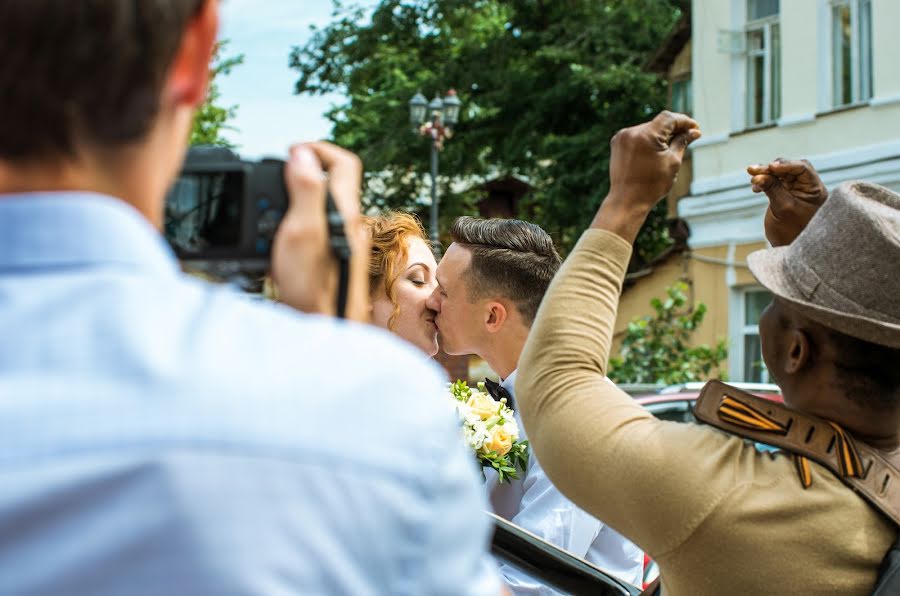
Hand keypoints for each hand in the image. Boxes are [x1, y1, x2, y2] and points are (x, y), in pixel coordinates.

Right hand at [271, 142, 370, 321]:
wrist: (322, 328)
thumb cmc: (314, 284)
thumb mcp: (303, 229)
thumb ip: (305, 189)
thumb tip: (303, 154)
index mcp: (344, 209)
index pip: (344, 162)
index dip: (319, 149)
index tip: (292, 153)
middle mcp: (346, 223)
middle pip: (328, 182)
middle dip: (299, 174)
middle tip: (273, 180)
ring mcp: (338, 242)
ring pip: (316, 207)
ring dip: (290, 203)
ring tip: (267, 212)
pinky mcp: (327, 259)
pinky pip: (309, 232)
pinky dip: (289, 230)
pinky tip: (273, 244)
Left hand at [593, 111, 700, 242]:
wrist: (626, 201)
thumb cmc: (652, 185)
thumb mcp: (673, 162)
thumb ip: (682, 142)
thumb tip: (694, 131)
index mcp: (645, 136)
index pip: (668, 118)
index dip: (683, 121)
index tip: (694, 127)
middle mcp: (631, 133)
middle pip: (658, 123)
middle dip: (674, 128)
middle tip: (688, 136)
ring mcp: (622, 137)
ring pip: (648, 128)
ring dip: (661, 134)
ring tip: (673, 145)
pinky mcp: (617, 143)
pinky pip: (637, 135)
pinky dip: (648, 139)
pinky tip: (656, 149)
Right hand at [747, 159, 827, 245]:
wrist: (790, 249)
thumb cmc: (792, 232)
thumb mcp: (782, 208)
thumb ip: (772, 189)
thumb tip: (757, 175)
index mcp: (814, 189)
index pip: (801, 168)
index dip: (785, 165)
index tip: (769, 167)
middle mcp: (807, 187)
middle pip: (789, 169)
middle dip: (771, 168)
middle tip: (752, 171)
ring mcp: (796, 190)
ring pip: (780, 175)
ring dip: (765, 174)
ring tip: (752, 179)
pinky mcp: (785, 195)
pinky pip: (775, 183)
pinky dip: (764, 182)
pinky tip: (755, 188)